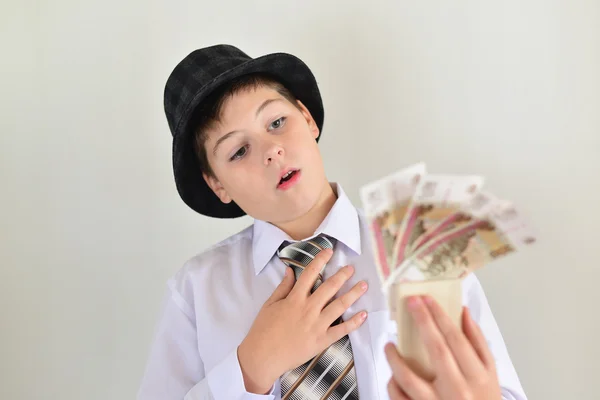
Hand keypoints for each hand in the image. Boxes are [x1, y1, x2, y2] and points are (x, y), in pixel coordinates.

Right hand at [237, 248, 368, 393]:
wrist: (263, 356)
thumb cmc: (263, 330)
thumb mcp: (269, 304)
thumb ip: (283, 287)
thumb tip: (291, 270)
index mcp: (294, 299)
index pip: (310, 274)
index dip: (320, 260)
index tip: (329, 251)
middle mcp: (308, 309)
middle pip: (329, 287)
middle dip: (342, 275)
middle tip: (352, 268)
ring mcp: (317, 325)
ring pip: (339, 306)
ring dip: (353, 294)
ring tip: (363, 285)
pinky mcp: (322, 340)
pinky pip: (342, 330)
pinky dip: (354, 322)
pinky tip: (364, 314)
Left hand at [384, 296, 500, 399]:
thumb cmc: (483, 397)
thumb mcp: (490, 371)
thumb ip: (477, 341)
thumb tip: (463, 312)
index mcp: (476, 376)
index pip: (455, 339)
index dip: (439, 316)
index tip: (426, 300)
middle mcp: (458, 390)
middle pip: (436, 349)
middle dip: (422, 321)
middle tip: (411, 303)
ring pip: (410, 378)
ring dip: (395, 358)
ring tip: (389, 345)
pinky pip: (400, 398)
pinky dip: (393, 384)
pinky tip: (392, 375)